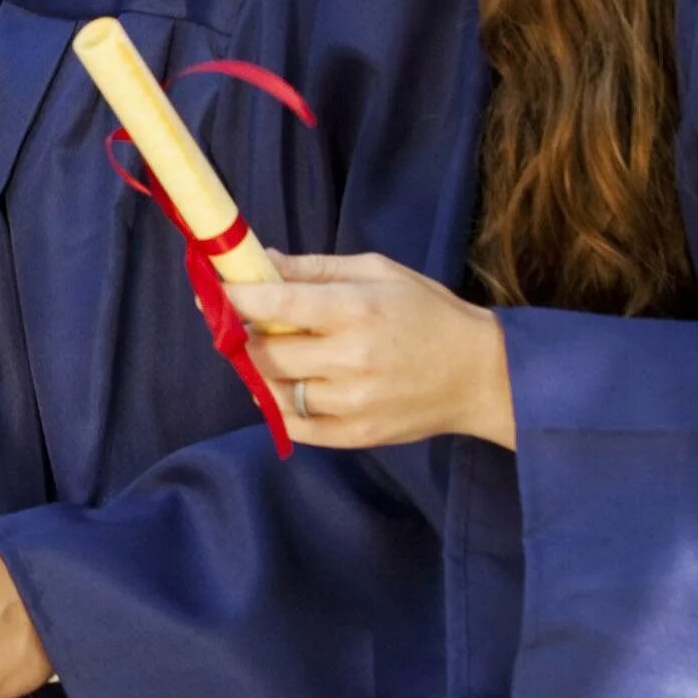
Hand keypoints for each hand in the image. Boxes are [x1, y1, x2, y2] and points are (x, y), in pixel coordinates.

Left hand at [226, 251, 515, 450]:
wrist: (483, 374)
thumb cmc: (429, 313)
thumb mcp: (378, 273)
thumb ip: (315, 269)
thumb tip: (261, 262)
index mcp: (356, 311)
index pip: (275, 305)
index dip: (235, 297)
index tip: (214, 290)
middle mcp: (351, 360)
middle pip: (264, 353)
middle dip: (244, 336)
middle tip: (245, 324)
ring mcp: (352, 404)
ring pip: (273, 391)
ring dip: (261, 371)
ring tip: (273, 353)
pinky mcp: (357, 436)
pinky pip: (293, 426)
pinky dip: (279, 406)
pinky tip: (288, 386)